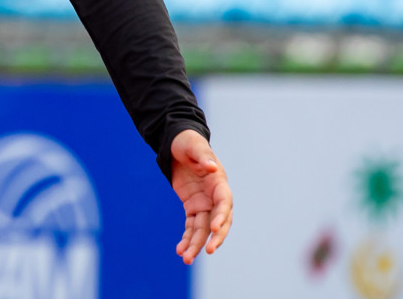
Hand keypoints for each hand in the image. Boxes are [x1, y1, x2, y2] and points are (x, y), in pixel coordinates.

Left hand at [170, 129, 231, 263]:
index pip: (224, 202)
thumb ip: (203, 156)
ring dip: (196, 244)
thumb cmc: (188, 143)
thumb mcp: (194, 145)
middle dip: (214, 237)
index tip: (214, 229)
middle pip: (219, 221)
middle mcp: (214, 196)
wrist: (177, 145)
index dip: (221, 216)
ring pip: (203, 229)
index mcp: (218, 181)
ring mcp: (204, 204)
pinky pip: (191, 226)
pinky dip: (187, 238)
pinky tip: (180, 250)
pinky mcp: (193, 207)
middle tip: (208, 251)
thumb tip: (212, 168)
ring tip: (186, 258)